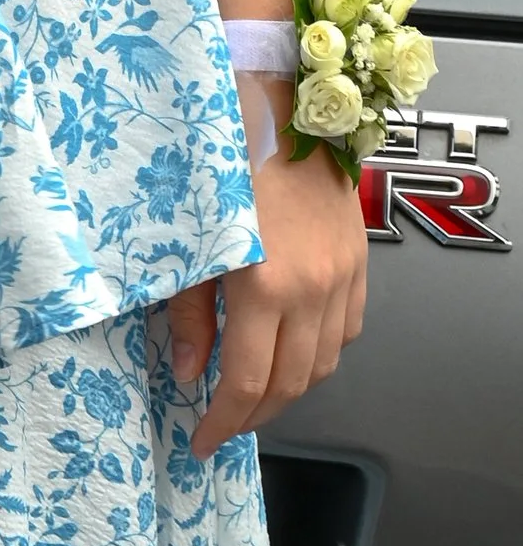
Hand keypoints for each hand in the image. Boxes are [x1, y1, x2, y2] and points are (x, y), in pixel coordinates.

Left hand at [164, 139, 367, 454]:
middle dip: (255, 416)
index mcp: (265, 286)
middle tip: (224, 424)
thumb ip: (190, 313)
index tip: (202, 440)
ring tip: (253, 392)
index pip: (249, 383)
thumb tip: (189, 373)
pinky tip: (291, 346)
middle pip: (292, 385)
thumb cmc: (221, 161)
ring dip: (289, 387)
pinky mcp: (356, 263)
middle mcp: (312, 290)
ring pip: (324, 364)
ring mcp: (341, 278)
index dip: (224, 422)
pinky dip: (319, 352)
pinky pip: (346, 330)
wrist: (277, 105)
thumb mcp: (188, 239)